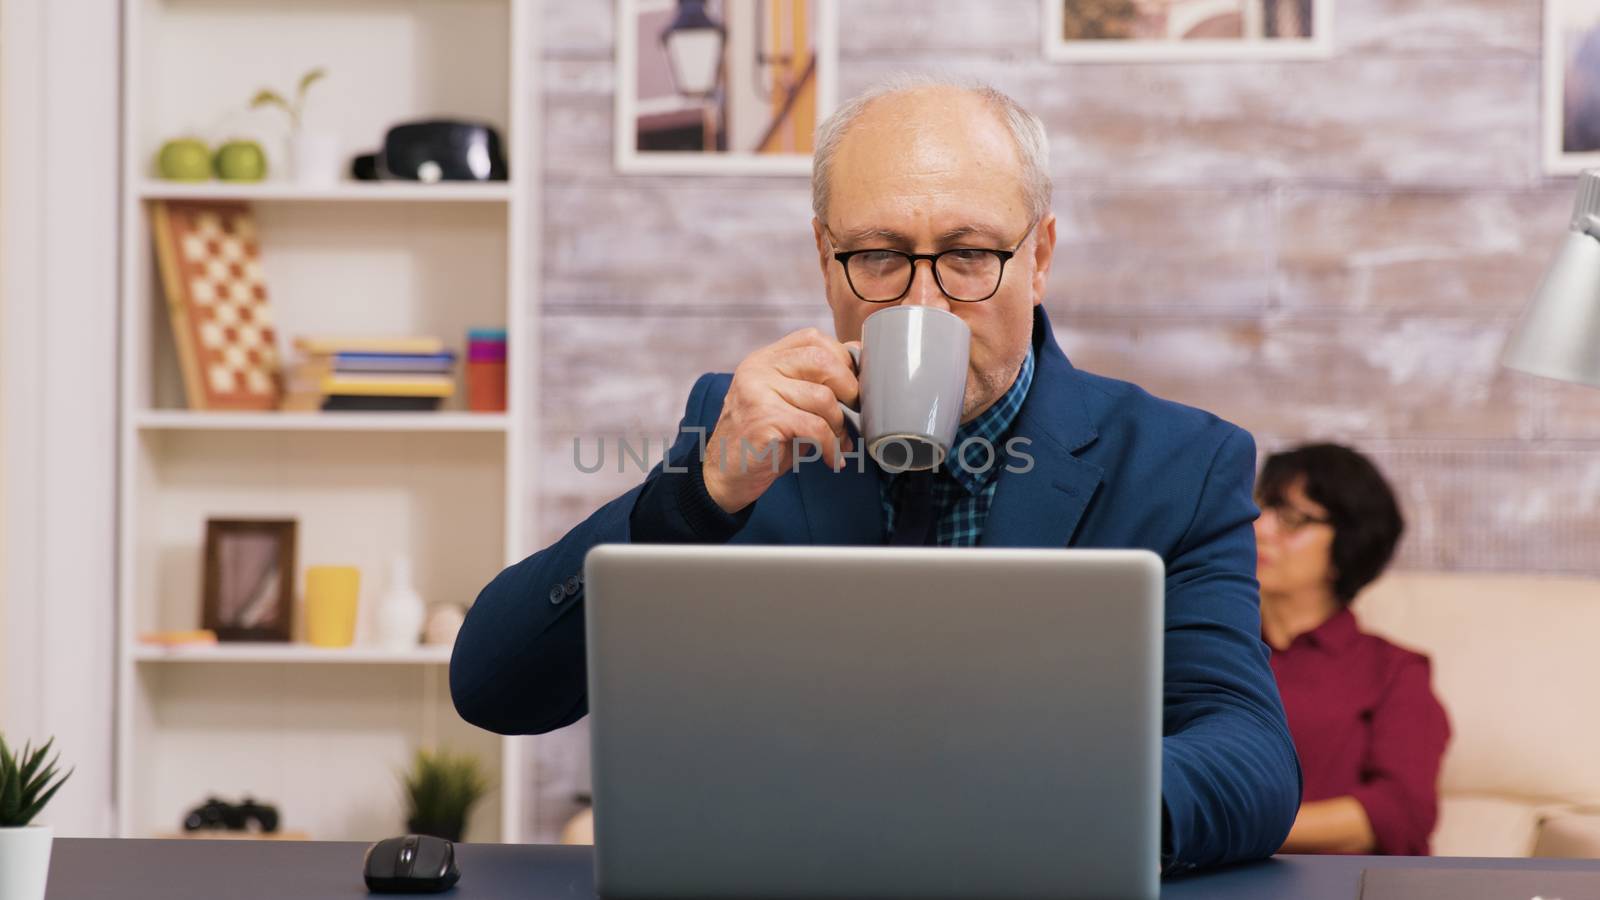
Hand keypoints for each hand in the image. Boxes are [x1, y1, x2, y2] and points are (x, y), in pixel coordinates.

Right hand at [702, 328, 859, 512]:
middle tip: (854, 413)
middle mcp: (758, 369)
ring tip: (838, 443)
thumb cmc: (762, 441)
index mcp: (764, 359)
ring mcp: (758, 392)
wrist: (724, 477)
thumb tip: (858, 359)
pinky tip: (830, 459)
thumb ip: (812, 382)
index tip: (852, 385)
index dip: (841, 358)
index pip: (811, 338)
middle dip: (849, 388)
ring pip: (823, 397)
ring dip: (839, 426)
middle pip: (821, 360)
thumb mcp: (787, 403)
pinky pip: (815, 427)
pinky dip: (830, 446)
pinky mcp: (763, 419)